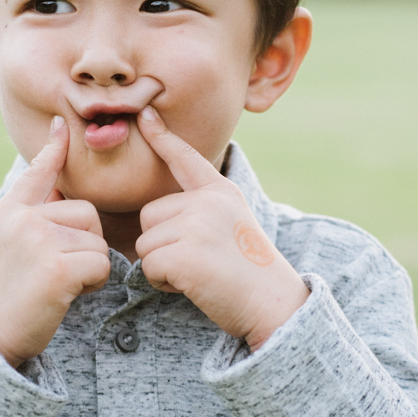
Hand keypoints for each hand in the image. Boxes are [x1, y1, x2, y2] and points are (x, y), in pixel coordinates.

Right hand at [0, 119, 110, 367]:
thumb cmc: (13, 287)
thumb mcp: (12, 239)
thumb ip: (35, 210)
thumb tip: (55, 167)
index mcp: (10, 210)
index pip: (38, 172)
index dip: (54, 148)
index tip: (60, 124)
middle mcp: (22, 219)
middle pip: (88, 214)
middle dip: (85, 244)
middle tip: (57, 268)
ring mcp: (38, 241)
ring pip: (97, 241)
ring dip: (90, 265)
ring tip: (59, 280)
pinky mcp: (56, 268)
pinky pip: (101, 264)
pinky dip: (93, 283)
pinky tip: (66, 293)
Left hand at [135, 107, 308, 350]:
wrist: (274, 303)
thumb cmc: (249, 272)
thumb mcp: (233, 223)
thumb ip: (203, 208)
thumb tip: (162, 211)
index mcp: (220, 191)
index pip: (184, 158)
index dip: (161, 136)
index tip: (143, 113)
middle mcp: (207, 201)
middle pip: (150, 216)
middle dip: (163, 243)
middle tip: (200, 260)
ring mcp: (196, 226)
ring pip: (146, 243)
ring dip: (163, 265)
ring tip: (199, 272)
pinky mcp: (184, 254)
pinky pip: (148, 266)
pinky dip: (163, 282)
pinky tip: (193, 285)